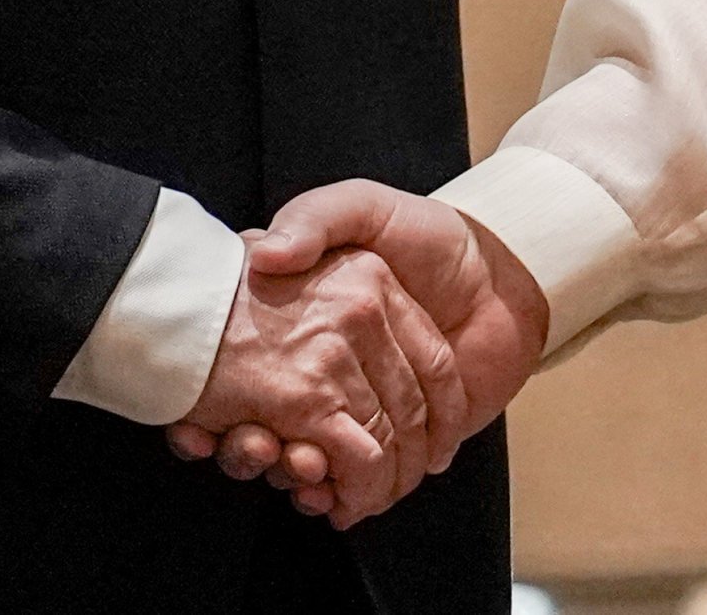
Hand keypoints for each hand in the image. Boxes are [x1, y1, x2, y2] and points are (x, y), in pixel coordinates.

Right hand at [171, 183, 552, 513]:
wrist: (501, 267)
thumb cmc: (429, 233)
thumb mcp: (362, 207)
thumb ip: (317, 218)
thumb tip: (265, 253)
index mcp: (314, 323)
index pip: (263, 372)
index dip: (237, 402)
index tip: (206, 424)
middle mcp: (332, 363)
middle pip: (290, 420)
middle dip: (271, 451)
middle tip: (261, 454)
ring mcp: (359, 402)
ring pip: (316, 456)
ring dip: (301, 479)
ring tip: (299, 478)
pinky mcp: (396, 434)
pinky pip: (359, 472)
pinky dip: (344, 492)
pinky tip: (331, 500)